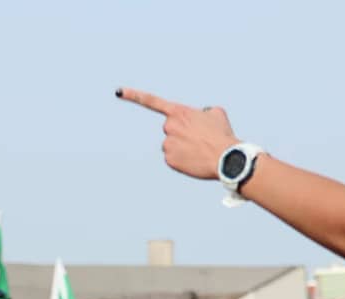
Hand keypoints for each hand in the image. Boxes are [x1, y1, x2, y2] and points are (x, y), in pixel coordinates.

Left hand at [118, 88, 239, 180]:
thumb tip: (202, 117)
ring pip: (171, 145)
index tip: (118, 91)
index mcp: (178, 112)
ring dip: (183, 147)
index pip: (151, 101)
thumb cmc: (222, 135)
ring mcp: (167, 143)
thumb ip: (203, 112)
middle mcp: (168, 126)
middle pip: (170, 129)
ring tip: (199, 150)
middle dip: (182, 133)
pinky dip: (183, 160)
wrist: (226, 157)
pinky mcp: (169, 160)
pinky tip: (194, 160)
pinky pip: (173, 159)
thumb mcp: (216, 113)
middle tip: (198, 139)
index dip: (133, 95)